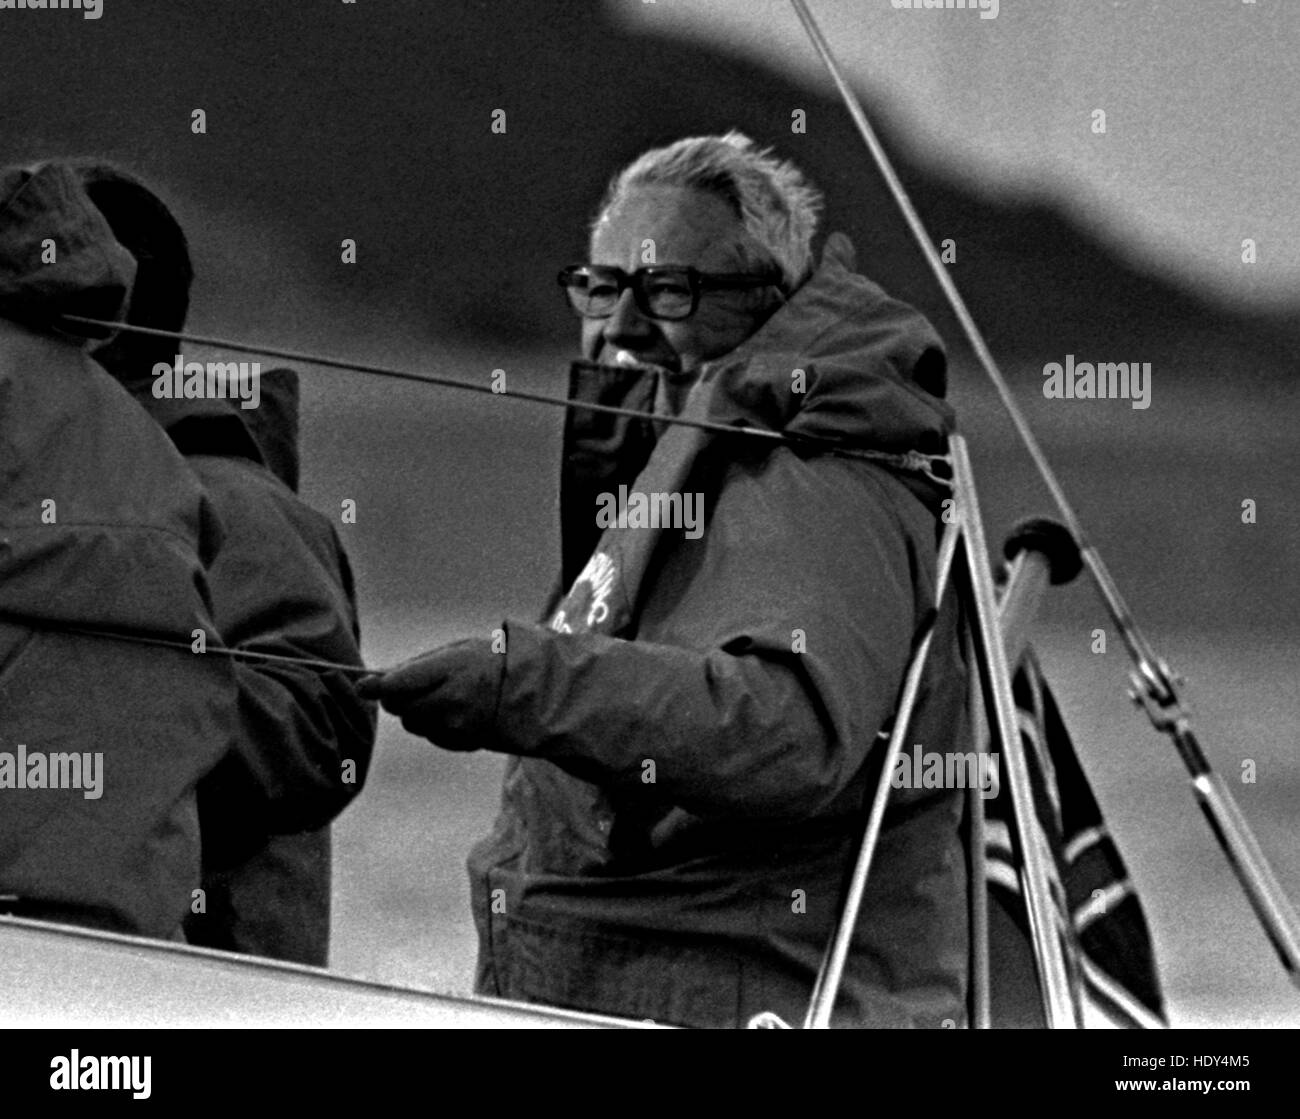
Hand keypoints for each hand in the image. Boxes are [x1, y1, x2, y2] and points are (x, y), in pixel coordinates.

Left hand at [357, 637, 503, 750]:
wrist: (529, 688)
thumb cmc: (487, 661)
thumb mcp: (455, 650)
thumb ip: (418, 665)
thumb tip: (379, 679)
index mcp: (451, 669)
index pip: (400, 683)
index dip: (376, 686)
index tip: (362, 686)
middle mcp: (454, 699)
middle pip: (401, 707)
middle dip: (396, 698)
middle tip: (406, 688)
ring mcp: (459, 725)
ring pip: (413, 723)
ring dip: (415, 712)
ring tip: (441, 697)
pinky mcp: (463, 742)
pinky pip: (431, 736)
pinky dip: (433, 725)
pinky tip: (454, 711)